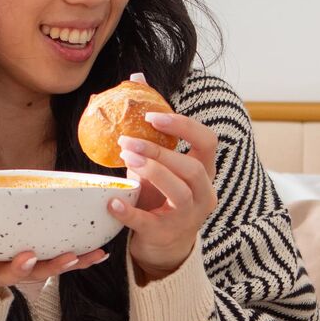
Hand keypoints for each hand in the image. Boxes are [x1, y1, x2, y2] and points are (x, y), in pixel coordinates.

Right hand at [0, 237, 107, 320]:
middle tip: (29, 258)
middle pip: (8, 274)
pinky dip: (80, 259)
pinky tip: (101, 253)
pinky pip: (60, 264)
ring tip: (79, 256)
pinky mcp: (36, 267)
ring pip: (41, 271)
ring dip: (60, 264)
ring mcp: (17, 273)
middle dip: (20, 267)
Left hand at [109, 74, 216, 281]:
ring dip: (151, 173)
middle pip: (192, 167)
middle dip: (159, 151)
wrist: (162, 243)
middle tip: (127, 141)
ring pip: (179, 192)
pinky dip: (129, 211)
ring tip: (124, 160)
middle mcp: (204, 193)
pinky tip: (111, 202)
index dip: (184, 127)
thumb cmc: (160, 195)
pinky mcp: (167, 234)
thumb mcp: (159, 162)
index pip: (208, 142)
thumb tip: (137, 76)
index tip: (153, 117)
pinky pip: (149, 222)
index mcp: (205, 171)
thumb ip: (152, 127)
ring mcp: (189, 217)